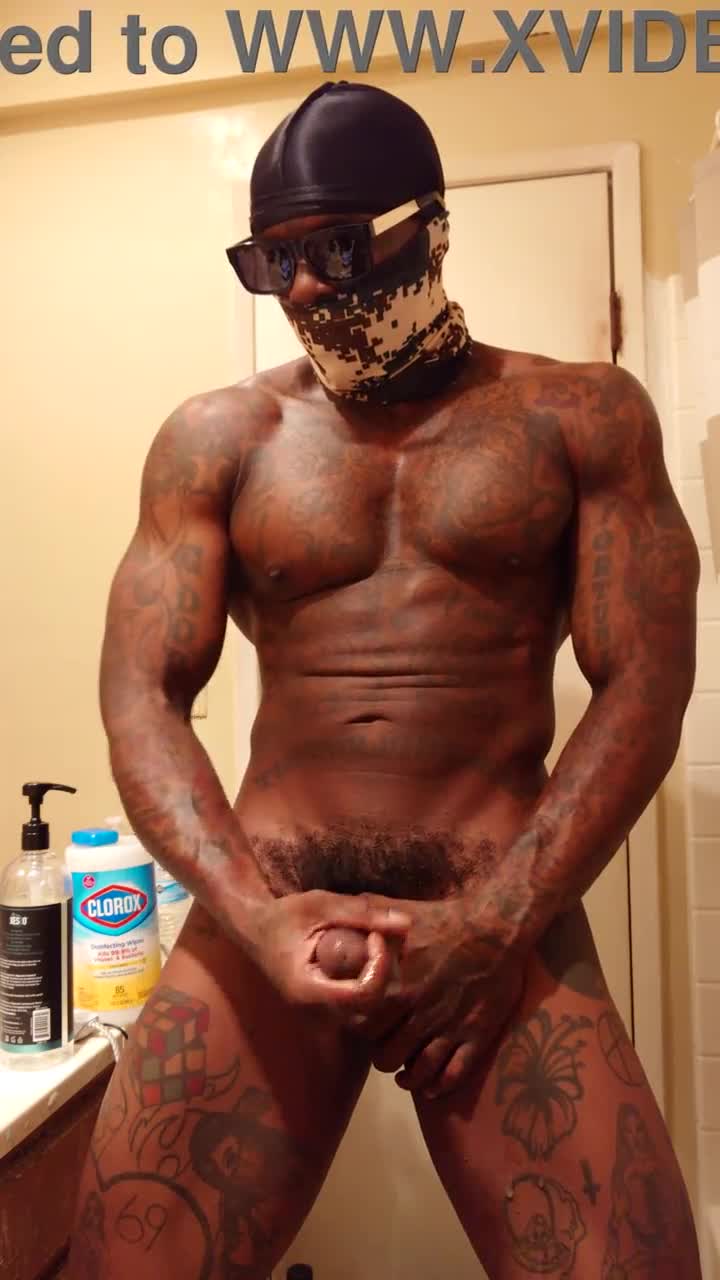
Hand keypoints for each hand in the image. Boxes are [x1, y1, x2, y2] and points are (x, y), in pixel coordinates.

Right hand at [243, 890, 410, 1016]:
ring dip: (380, 982)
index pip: (363, 995)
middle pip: (370, 1009)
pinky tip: (366, 960)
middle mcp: (314, 1013)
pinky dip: (369, 985)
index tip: (375, 936)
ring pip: (366, 1013)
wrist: (254, 930)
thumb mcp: (322, 906)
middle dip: (385, 974)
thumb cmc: (284, 915)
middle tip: (381, 942)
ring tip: (375, 950)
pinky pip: (356, 1009)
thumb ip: (363, 914)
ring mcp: (318, 1016)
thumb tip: (407, 923)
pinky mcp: (323, 1012)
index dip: (379, 966)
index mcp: (309, 990)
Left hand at [348, 894, 525, 1097]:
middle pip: (388, 1056)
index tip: (365, 1029)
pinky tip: (433, 1087)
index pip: (365, 1027)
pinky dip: (440, 1085)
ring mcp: (450, 1028)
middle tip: (387, 1051)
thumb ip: (369, 915)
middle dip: (384, 1057)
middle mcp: (420, 1014)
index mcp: (398, 988)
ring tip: (406, 1077)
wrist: (497, 926)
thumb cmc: (447, 917)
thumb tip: (343, 913)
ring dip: (410, 1078)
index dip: (362, 1031)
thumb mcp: (401, 912)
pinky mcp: (477, 1035)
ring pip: (420, 1071)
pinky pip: (455, 1072)